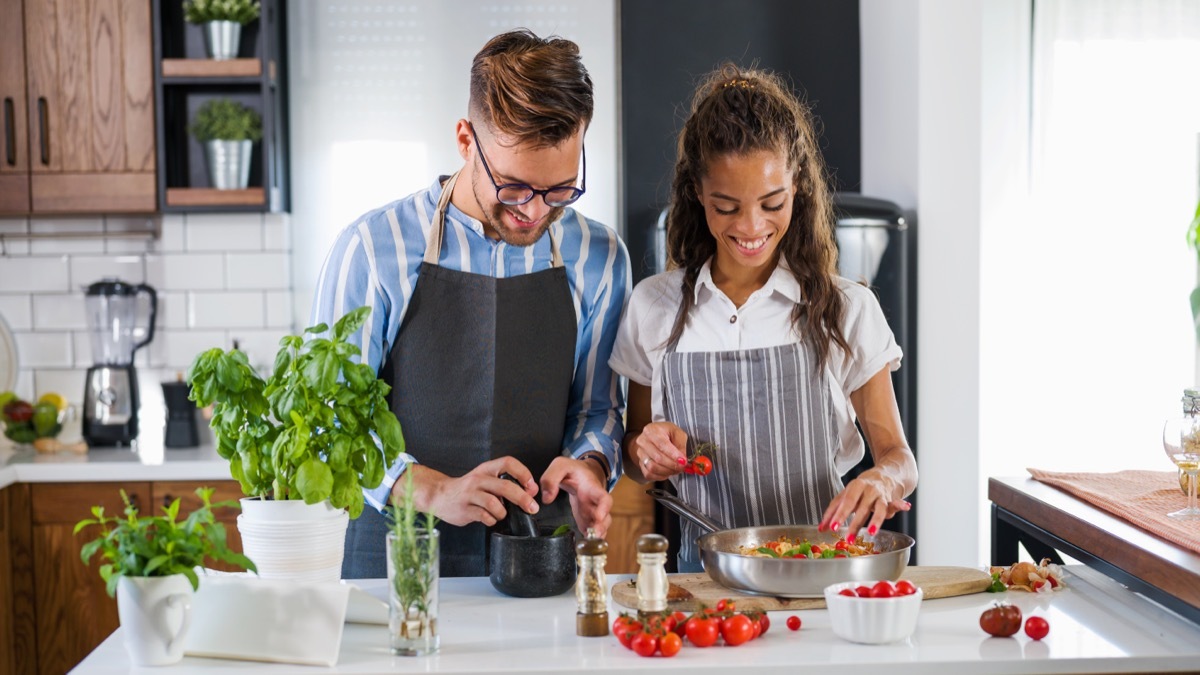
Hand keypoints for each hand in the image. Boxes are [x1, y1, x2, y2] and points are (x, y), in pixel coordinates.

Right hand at [401, 457, 539, 527]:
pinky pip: (484, 516)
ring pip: (494, 504)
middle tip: (532, 508)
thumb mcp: (485, 479)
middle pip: (505, 486)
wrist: (439, 495)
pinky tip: (490, 519)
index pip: (508, 463)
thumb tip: (530, 492)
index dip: (523, 473)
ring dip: (503, 512)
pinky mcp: (464, 509)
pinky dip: (492, 520)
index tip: (531, 487)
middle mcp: (478, 479)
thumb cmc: (467, 489)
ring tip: (501, 514)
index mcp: (486, 469)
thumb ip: (504, 483)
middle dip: (523, 498)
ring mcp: (470, 494)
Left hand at [539, 456, 611, 537]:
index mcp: (592, 488)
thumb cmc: (572, 469)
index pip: (604, 497)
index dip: (604, 508)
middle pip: (605, 517)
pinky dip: (589, 539)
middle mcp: (595, 502)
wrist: (580, 473)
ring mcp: (592, 512)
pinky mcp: (586, 519)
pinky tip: (583, 545)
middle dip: (602, 527)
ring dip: (596, 535)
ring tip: (589, 542)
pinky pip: (590, 530)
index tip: (599, 516)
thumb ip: (551, 478)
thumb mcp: (560, 465)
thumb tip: (546, 498)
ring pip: (600, 526)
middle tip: (594, 534)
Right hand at [630, 421, 687, 481]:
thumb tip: (682, 460)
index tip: (683, 461)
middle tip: (683, 467)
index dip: (673, 454)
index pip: (662, 444)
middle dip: (672, 465)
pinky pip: (649, 474)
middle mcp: (642, 441)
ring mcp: (640, 453)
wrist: (653, 437)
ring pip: (652, 468)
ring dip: (667, 471)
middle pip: (657, 458)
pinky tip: (668, 472)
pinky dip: (661, 476)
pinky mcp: (640, 463)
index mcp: (651, 430)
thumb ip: (681, 445)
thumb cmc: (666, 433)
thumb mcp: (677, 432)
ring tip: (677, 469)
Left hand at [817, 469, 910, 536]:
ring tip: (871, 532)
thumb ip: (833, 510)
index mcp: (854, 486)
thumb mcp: (846, 494)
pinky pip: (896, 503)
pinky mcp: (892, 499)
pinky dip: (901, 505)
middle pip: (860, 507)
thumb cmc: (862, 488)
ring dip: (875, 520)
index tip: (831, 527)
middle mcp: (868, 489)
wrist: (886, 474)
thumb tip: (821, 528)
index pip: (844, 502)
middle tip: (847, 538)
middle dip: (854, 523)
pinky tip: (906, 507)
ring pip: (879, 508)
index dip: (838, 514)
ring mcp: (881, 494)